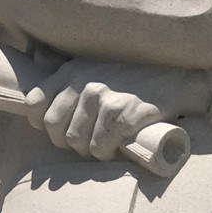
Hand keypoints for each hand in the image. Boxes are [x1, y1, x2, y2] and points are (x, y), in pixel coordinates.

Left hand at [25, 60, 211, 159]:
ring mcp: (104, 99)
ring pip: (77, 142)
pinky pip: (100, 148)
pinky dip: (106, 154)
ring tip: (104, 145)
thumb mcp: (94, 63)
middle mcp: (85, 84)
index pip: (35, 103)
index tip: (60, 130)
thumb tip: (36, 58)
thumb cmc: (132, 76)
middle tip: (86, 143)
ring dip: (89, 151)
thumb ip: (66, 65)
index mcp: (72, 72)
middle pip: (55, 128)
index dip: (43, 123)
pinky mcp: (123, 115)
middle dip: (67, 142)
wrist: (176, 79)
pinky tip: (117, 148)